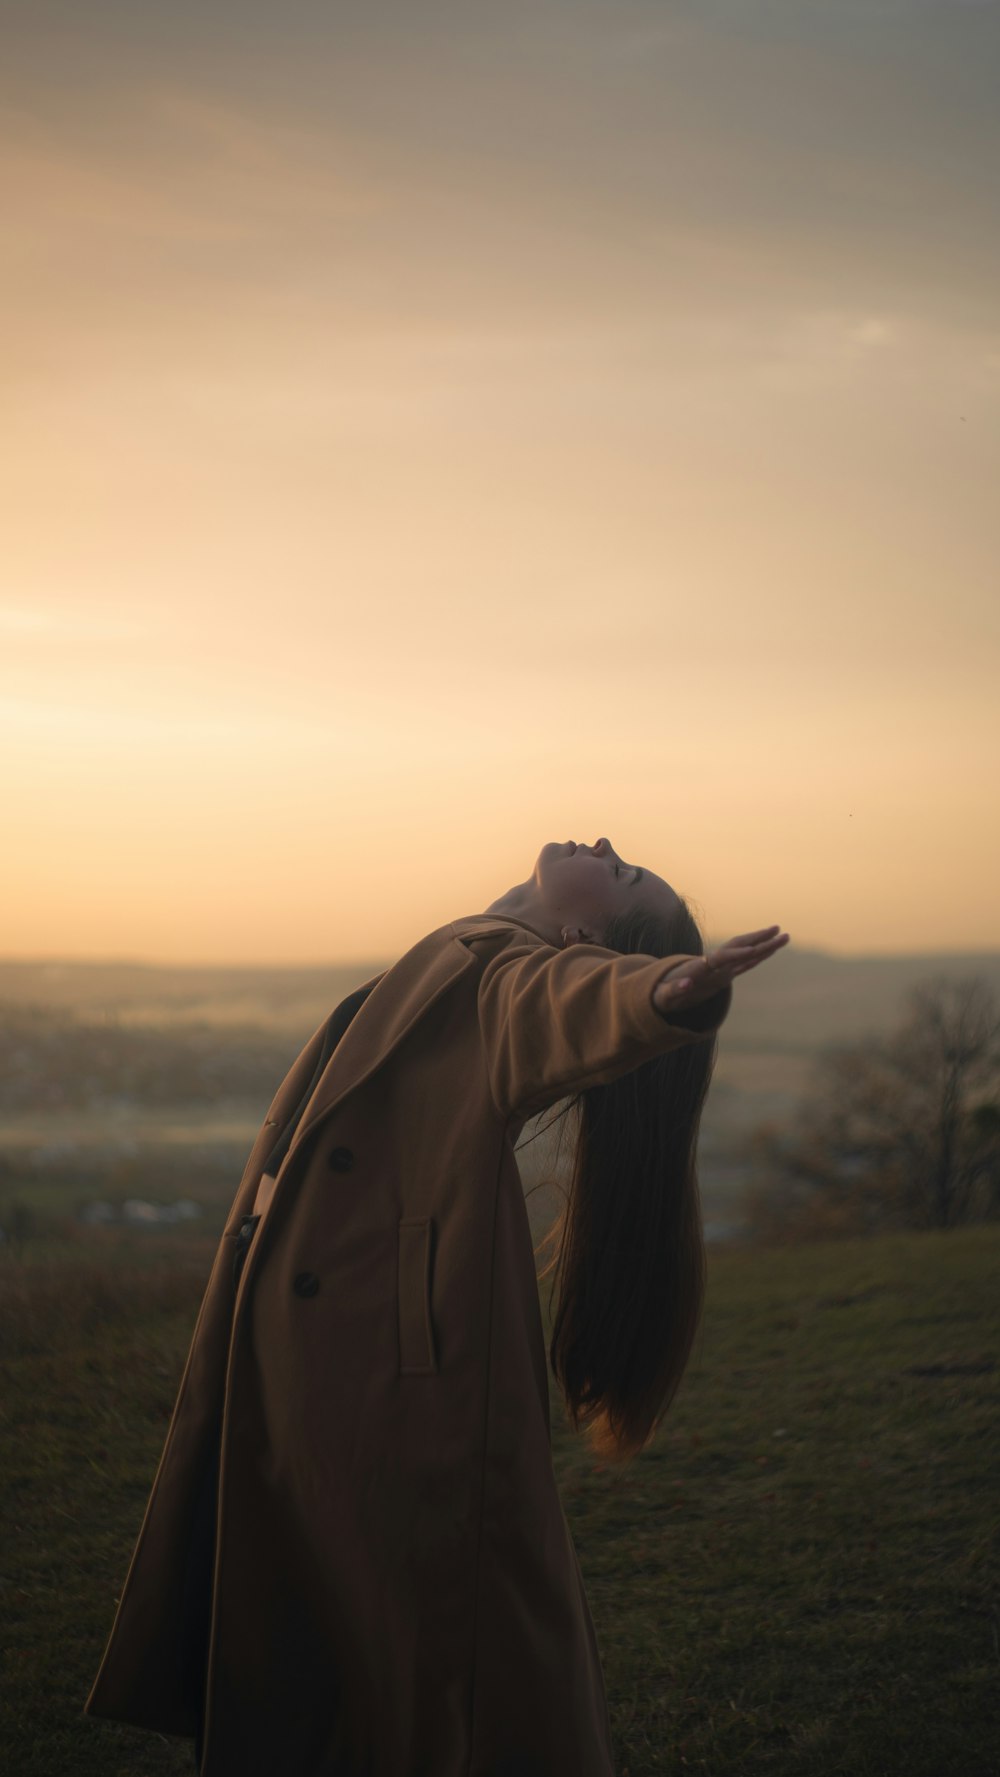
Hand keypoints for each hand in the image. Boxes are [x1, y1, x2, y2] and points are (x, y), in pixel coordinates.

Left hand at [652, 925, 789, 1013]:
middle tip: (777, 930)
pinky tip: (773, 949)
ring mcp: (721, 966)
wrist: (661, 988)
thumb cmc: (663, 993)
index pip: (720, 958)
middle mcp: (713, 962)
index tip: (751, 950)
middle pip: (738, 947)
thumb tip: (685, 984)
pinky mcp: (725, 972)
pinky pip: (747, 962)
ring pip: (746, 951)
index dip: (735, 955)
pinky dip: (760, 955)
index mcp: (699, 967)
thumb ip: (674, 990)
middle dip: (757, 939)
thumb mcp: (664, 995)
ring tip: (784, 935)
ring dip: (764, 943)